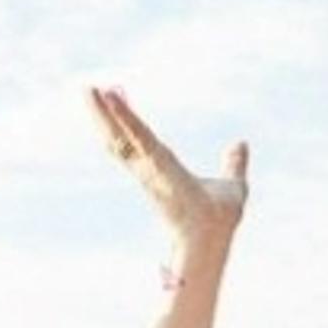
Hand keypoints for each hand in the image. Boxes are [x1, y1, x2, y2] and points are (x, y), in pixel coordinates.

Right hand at [89, 87, 247, 256]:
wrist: (214, 237)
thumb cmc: (220, 220)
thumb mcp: (231, 184)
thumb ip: (233, 164)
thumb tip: (240, 145)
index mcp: (162, 172)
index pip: (136, 143)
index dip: (124, 124)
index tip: (113, 103)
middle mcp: (149, 170)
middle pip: (118, 139)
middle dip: (101, 116)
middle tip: (87, 91)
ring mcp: (148, 168)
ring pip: (120, 136)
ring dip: (103, 113)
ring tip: (88, 89)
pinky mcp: (155, 165)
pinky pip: (137, 136)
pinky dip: (125, 116)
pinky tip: (112, 99)